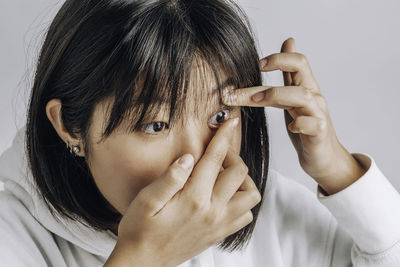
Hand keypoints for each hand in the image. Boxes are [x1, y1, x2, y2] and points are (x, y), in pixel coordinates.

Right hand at [113, 118, 260, 266]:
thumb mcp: (146, 200)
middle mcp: (213, 211)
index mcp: (194, 198)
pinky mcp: (220, 234)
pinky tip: (225, 196)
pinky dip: (242, 201)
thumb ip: (170, 177)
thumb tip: (189, 157)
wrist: (144, 262)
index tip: (231, 122)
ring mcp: (219, 224)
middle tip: (217, 153)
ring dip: (243, 180)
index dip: (224, 136)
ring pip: (250, 196)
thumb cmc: (140, 230)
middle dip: (232, 155)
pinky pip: (246, 215)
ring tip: (224, 175)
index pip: (215, 159)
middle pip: (239, 174)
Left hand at [222, 37, 365, 194]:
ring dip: (276, 94)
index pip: (297, 61)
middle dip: (274, 66)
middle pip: (300, 69)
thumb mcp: (294, 97)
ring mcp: (318, 114)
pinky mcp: (319, 134)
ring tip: (257, 99)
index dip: (278, 57)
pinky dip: (300, 124)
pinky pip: (312, 124)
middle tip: (244, 80)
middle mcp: (314, 96)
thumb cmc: (306, 127)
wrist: (324, 158)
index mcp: (306, 87)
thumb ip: (289, 73)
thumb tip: (288, 41)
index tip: (257, 63)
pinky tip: (290, 127)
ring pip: (303, 95)